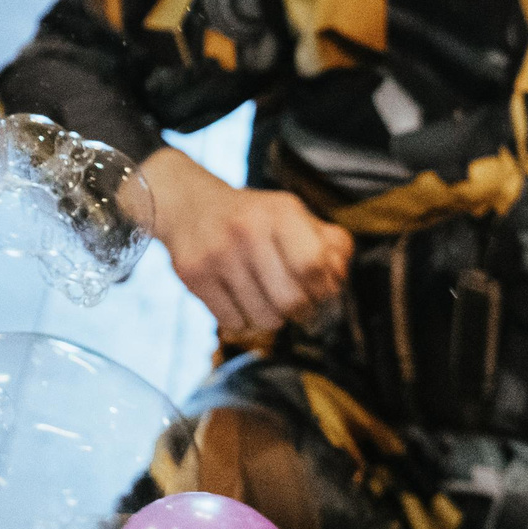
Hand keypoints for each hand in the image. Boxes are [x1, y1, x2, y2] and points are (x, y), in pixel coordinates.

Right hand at [142, 148, 351, 335]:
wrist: (190, 205)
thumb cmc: (256, 219)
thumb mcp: (297, 217)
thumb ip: (332, 246)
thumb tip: (337, 280)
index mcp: (281, 212)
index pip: (314, 266)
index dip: (324, 289)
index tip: (319, 292)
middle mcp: (247, 229)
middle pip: (292, 301)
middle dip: (300, 310)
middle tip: (295, 303)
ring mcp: (217, 253)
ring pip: (264, 319)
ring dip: (270, 316)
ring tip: (262, 295)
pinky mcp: (193, 274)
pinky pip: (233, 323)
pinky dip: (241, 318)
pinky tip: (237, 296)